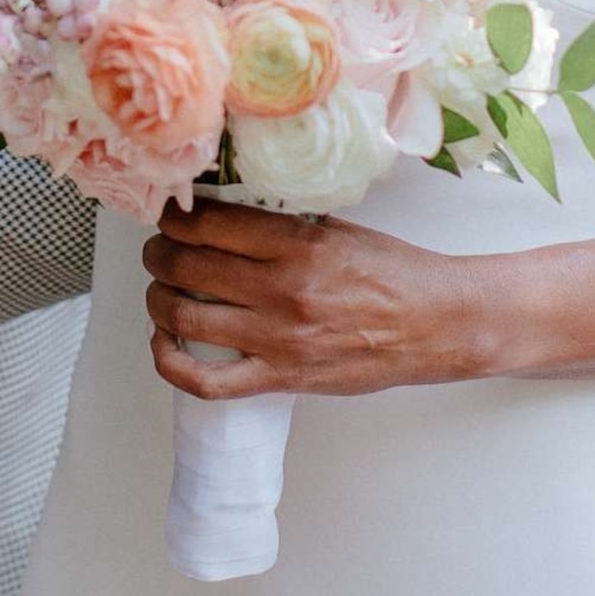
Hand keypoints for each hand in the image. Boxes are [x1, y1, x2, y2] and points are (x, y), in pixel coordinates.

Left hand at [143, 196, 480, 399]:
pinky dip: (170, 363)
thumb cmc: (394, 274)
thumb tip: (229, 213)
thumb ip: (284, 223)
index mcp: (297, 243)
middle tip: (160, 250)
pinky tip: (165, 343)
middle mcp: (282, 289)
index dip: (174, 217)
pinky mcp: (281, 377)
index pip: (207, 223)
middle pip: (185, 266)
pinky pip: (206, 382)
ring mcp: (278, 338)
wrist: (436, 325)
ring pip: (183, 318)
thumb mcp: (339, 229)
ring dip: (158, 300)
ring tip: (161, 291)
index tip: (170, 216)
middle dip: (159, 254)